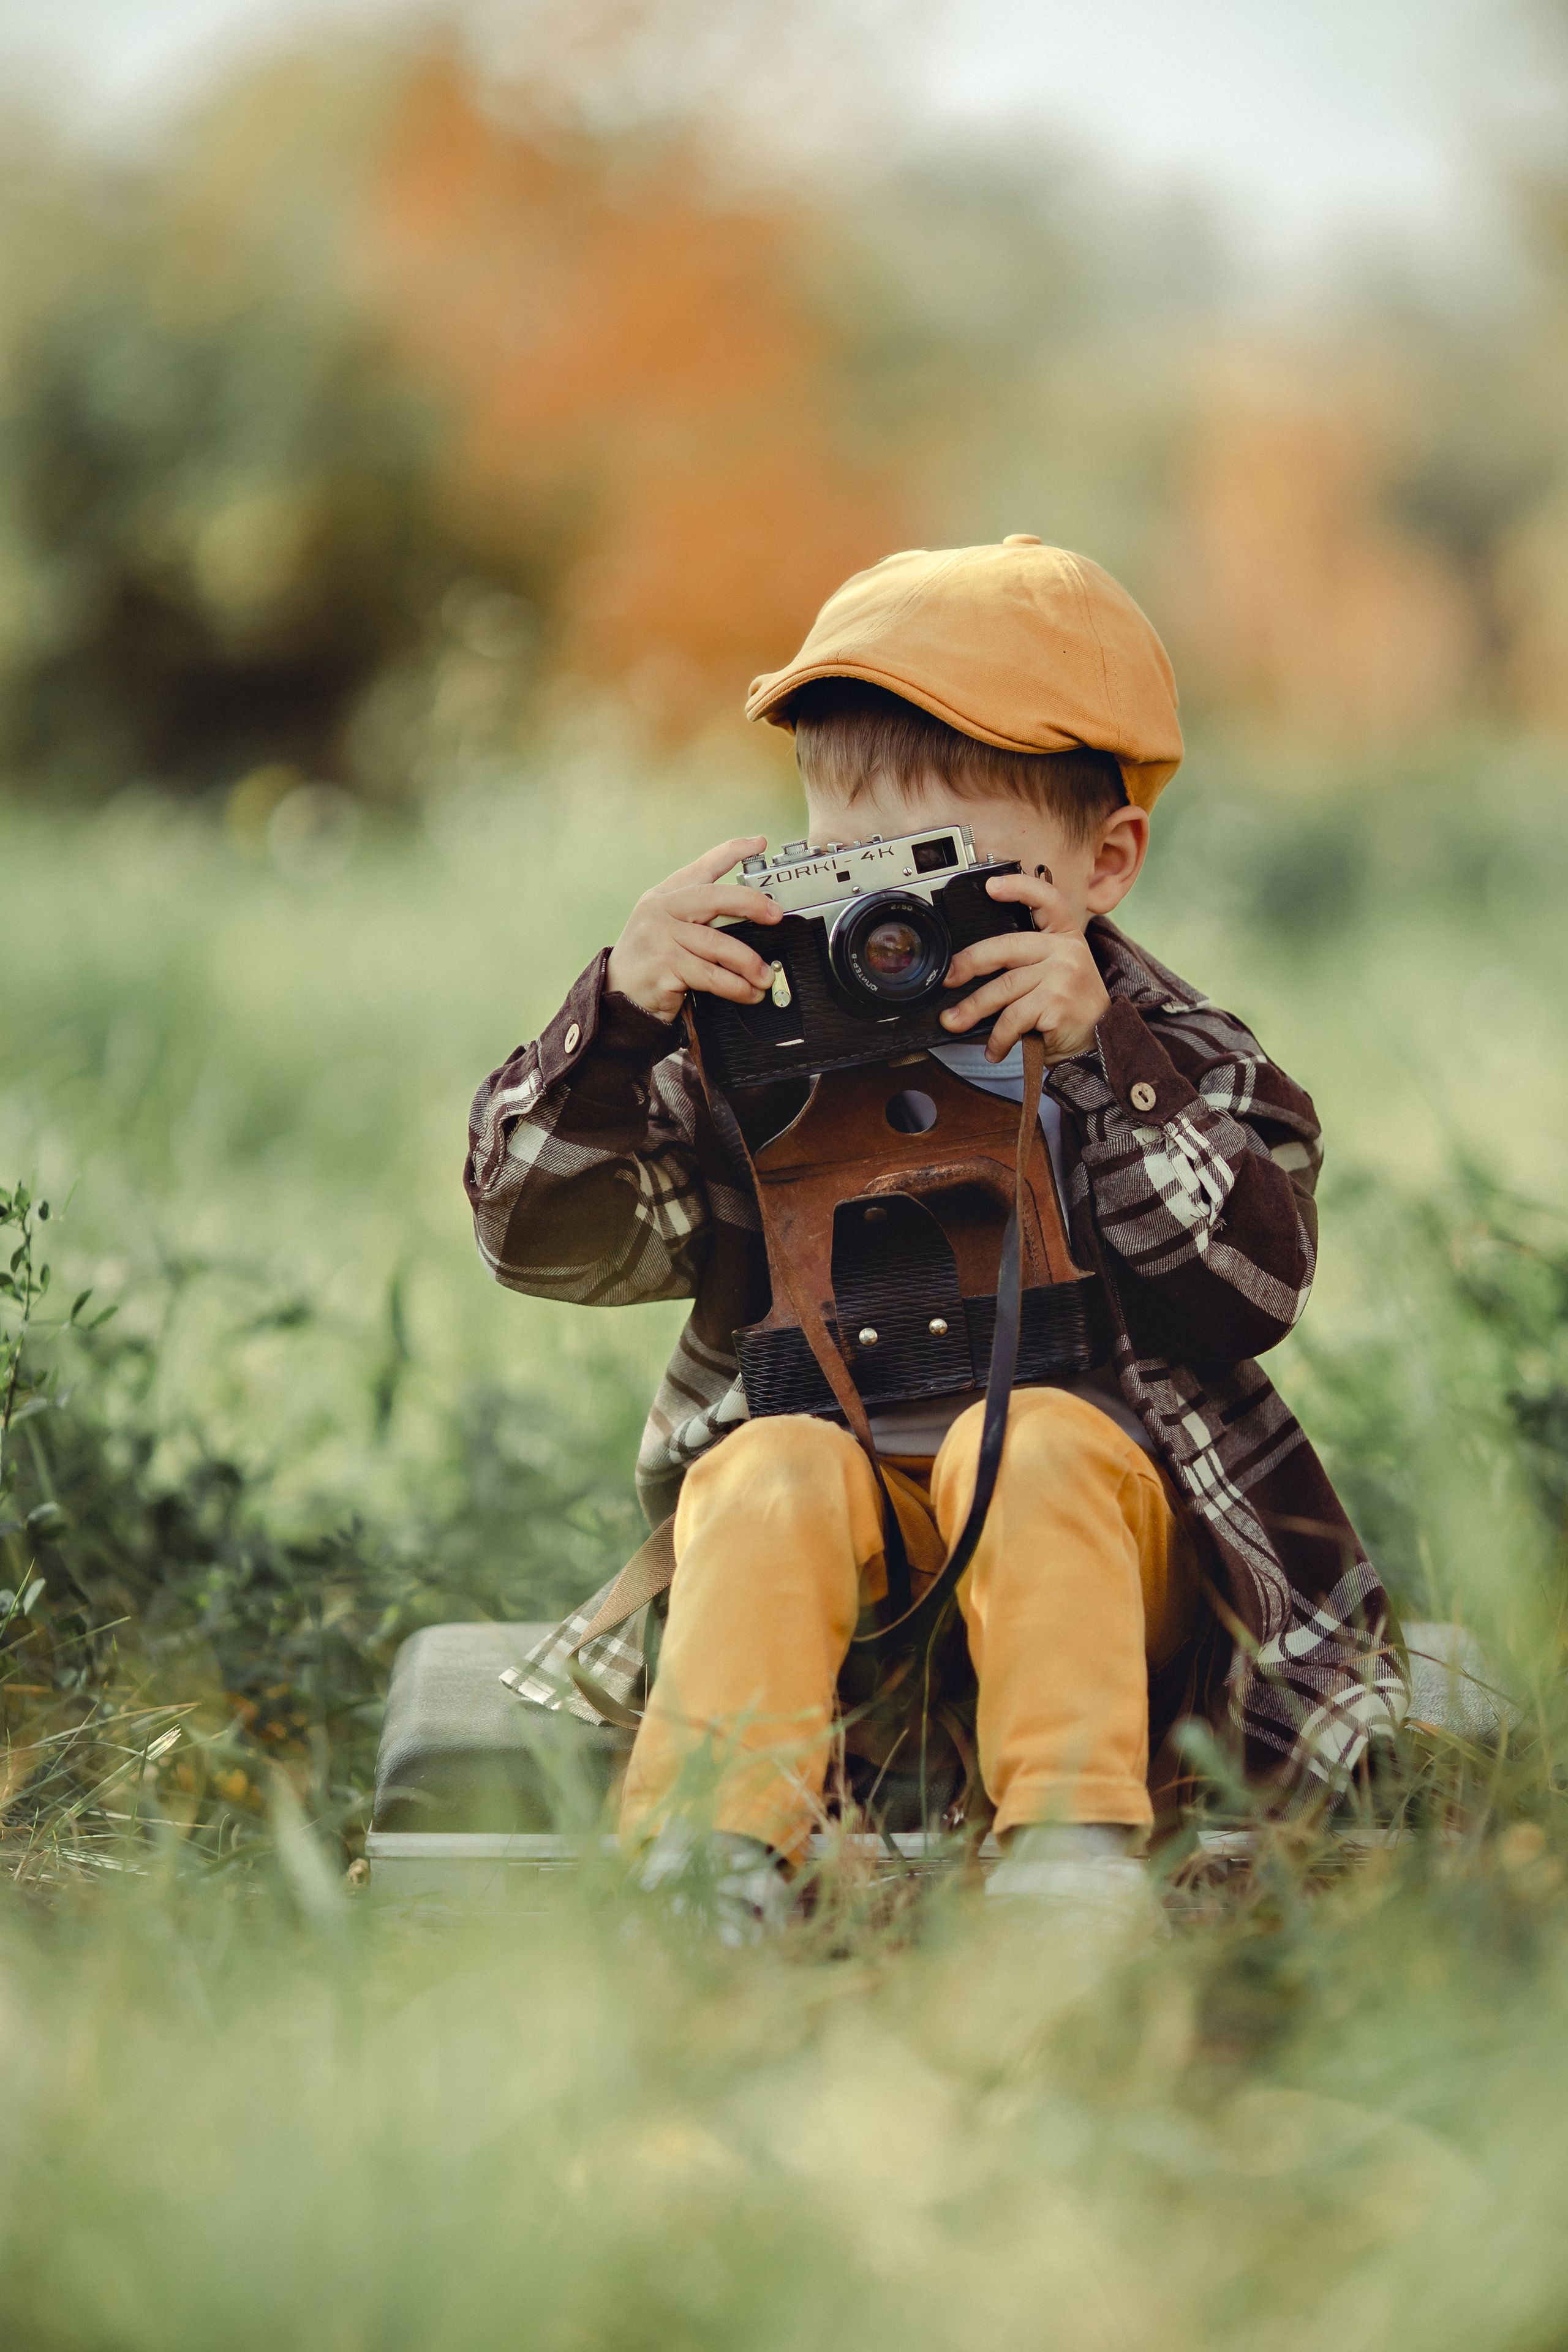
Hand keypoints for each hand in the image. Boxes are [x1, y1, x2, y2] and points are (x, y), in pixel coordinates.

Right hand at [607, 836, 781, 1022]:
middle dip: (751, 904)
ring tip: (764, 976)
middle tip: (776, 915)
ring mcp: (659, 938)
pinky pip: (711, 976)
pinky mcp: (663, 968)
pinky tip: (748, 993)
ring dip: (748, 962)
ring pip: (717, 944)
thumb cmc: (651, 960)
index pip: (702, 867)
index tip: (759, 843)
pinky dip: (735, 987)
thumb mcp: (667, 927)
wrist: (616, 995)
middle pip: (714, 898)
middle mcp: (660, 911)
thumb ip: (698, 915)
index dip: (732, 852)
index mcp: (664, 896)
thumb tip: (751, 916)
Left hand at [939, 872, 1108, 1062]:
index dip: (1019, 887)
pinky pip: (1013, 1018)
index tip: (991, 886)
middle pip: (1006, 947)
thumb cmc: (1069, 1008)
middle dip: (969, 963)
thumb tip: (969, 969)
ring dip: (973, 1009)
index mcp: (1065, 935)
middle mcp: (1066, 950)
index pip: (1047, 899)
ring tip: (954, 1022)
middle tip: (948, 979)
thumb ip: (1026, 961)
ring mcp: (1063, 975)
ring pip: (1003, 988)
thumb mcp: (1056, 973)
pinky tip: (994, 1048)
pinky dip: (997, 1037)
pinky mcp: (1057, 1003)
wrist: (1101, 1042)